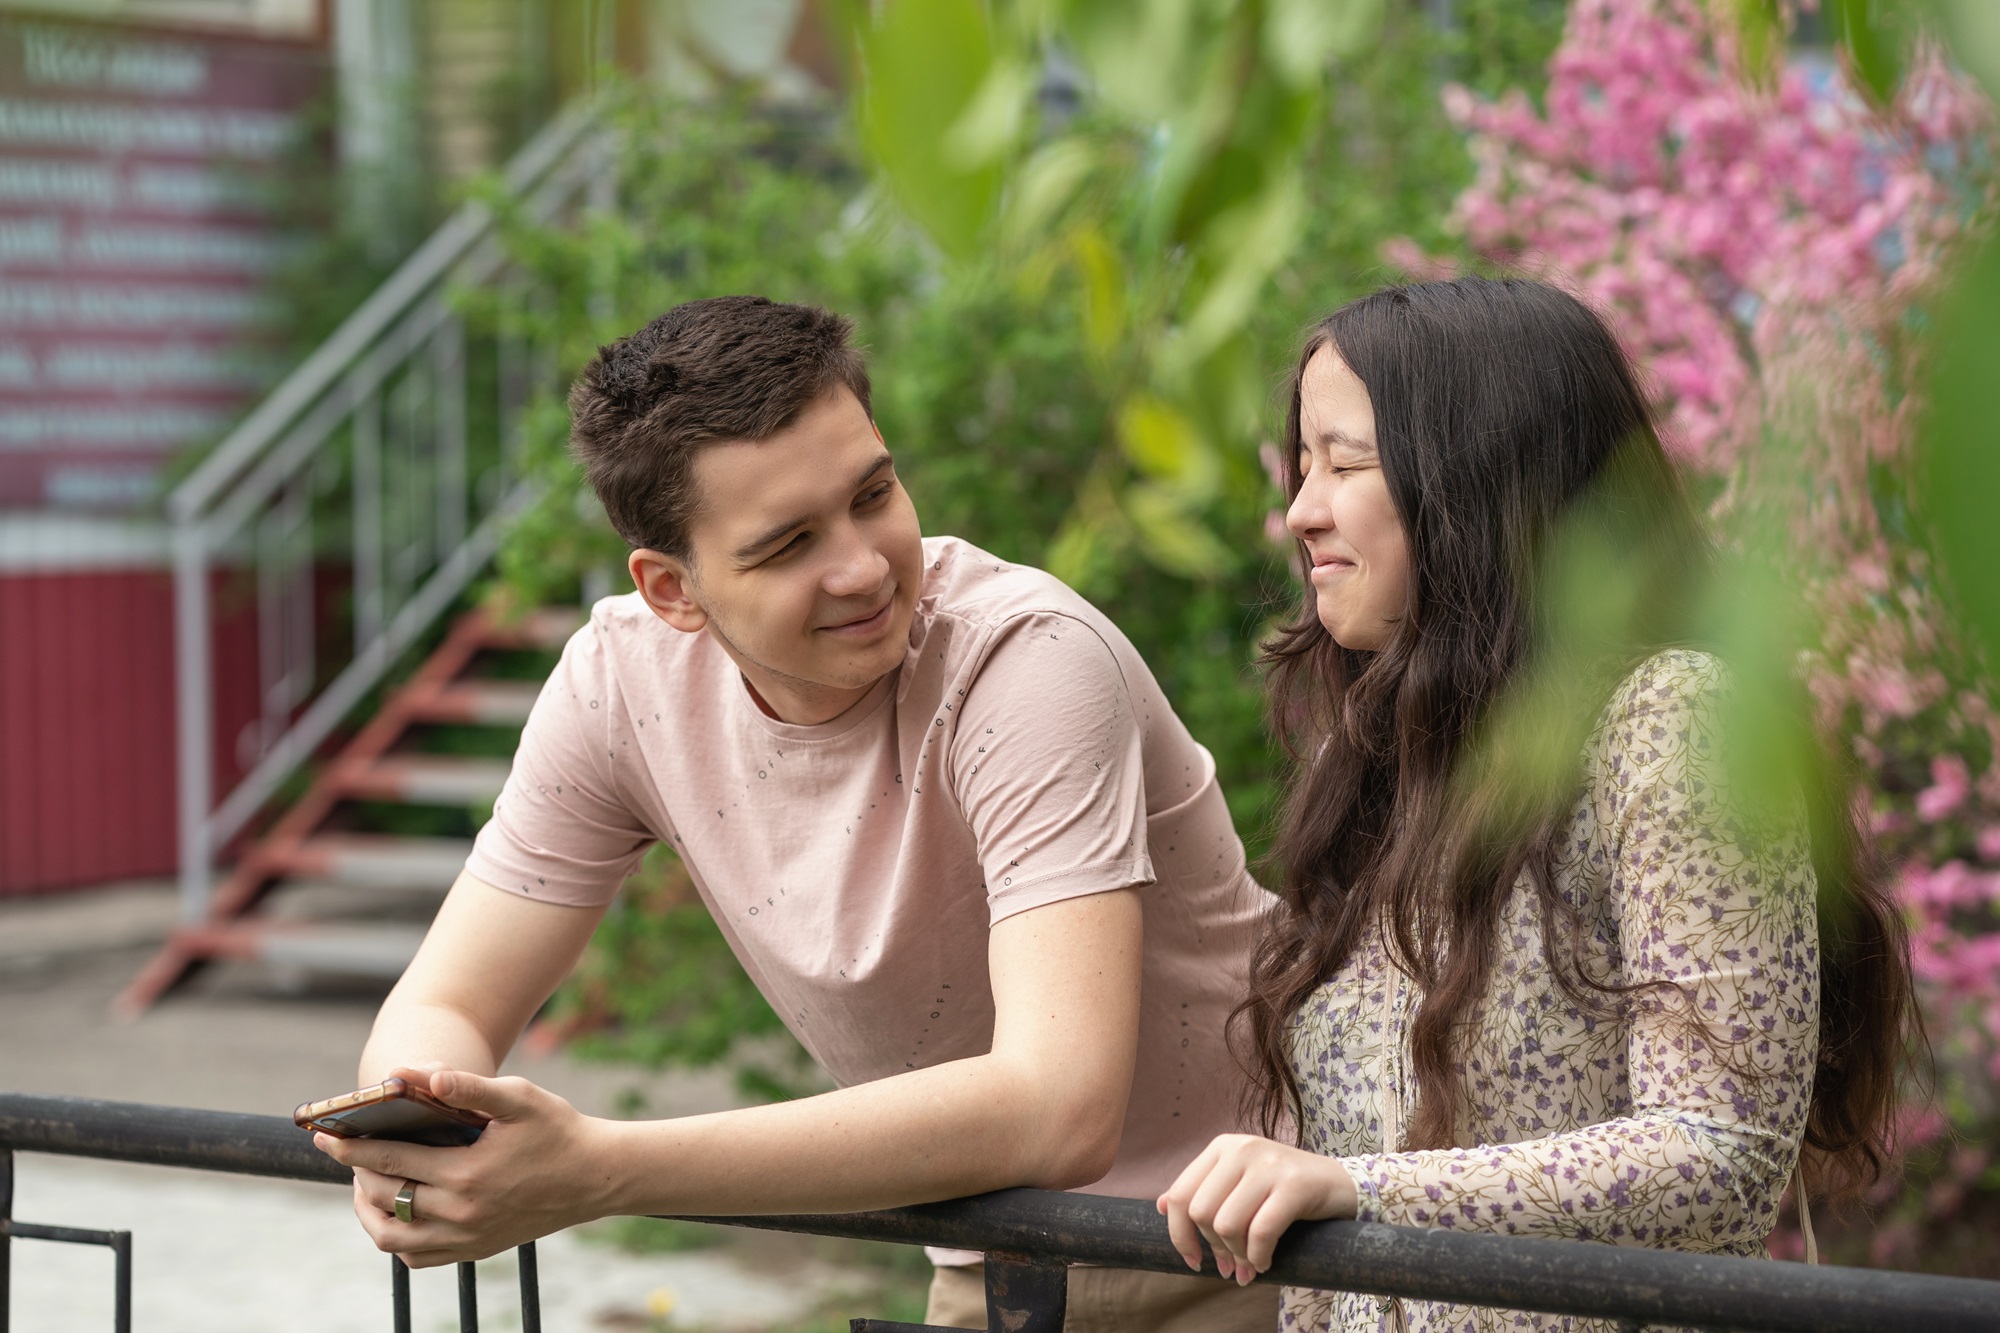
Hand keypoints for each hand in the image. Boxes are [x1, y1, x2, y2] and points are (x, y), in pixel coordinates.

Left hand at [314, 1066, 622, 1267]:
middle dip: (356, 1173)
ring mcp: (467, 1238)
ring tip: (365, 1185)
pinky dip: (396, 1236)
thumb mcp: (517, 1098)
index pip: (389, 1161)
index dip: (351, 1147)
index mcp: (467, 1173)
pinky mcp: (475, 1250)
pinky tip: (397, 1210)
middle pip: (384, 1199)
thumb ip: (467, 1086)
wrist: (597, 1177)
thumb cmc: (558, 1129)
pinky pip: (417, 1256)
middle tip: (346, 1150)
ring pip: (392, 1237)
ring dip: (368, 1212)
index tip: (325, 1135)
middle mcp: (462, 1214)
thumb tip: (422, 1073)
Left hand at [1155, 1134, 1357, 1284]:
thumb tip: (1159, 1206)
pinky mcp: (1294, 1185)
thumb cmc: (1283, 1189)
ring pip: (1227, 1224)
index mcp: (1222, 1147)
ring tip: (1249, 1264)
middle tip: (1229, 1266)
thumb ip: (1203, 1190)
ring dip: (1237, 1256)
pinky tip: (1265, 1262)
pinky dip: (1258, 1257)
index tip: (1192, 1259)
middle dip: (1213, 1248)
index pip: (1180, 1195)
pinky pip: (1260, 1232)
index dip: (1179, 1234)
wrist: (1338, 1183)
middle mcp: (1241, 1149)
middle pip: (1201, 1213)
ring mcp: (1268, 1164)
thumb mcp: (1240, 1182)